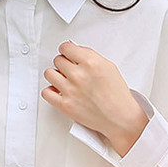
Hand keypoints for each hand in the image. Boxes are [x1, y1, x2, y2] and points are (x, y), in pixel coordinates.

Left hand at [41, 41, 149, 156]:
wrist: (121, 119)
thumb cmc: (118, 96)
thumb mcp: (109, 68)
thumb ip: (90, 57)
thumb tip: (76, 52)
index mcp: (90, 63)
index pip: (66, 47)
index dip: (67, 51)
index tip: (68, 55)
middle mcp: (79, 75)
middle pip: (57, 60)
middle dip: (63, 64)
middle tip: (70, 71)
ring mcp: (70, 90)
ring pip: (49, 74)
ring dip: (55, 76)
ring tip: (64, 81)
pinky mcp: (66, 105)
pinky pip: (46, 92)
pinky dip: (50, 91)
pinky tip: (59, 92)